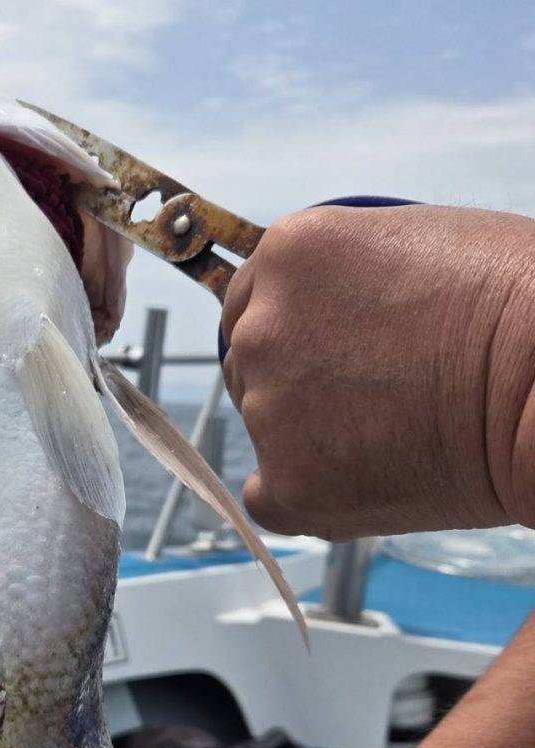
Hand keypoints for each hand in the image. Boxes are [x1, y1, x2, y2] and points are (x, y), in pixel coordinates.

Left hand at [220, 204, 534, 539]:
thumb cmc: (518, 305)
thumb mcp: (417, 242)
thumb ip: (342, 275)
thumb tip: (318, 307)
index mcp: (288, 255)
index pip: (249, 299)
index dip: (289, 326)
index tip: (324, 346)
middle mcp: (262, 330)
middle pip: (249, 363)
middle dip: (296, 377)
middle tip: (370, 391)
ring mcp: (268, 411)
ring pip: (264, 428)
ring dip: (309, 433)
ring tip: (393, 429)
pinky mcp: (288, 484)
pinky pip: (269, 495)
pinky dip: (304, 493)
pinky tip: (360, 478)